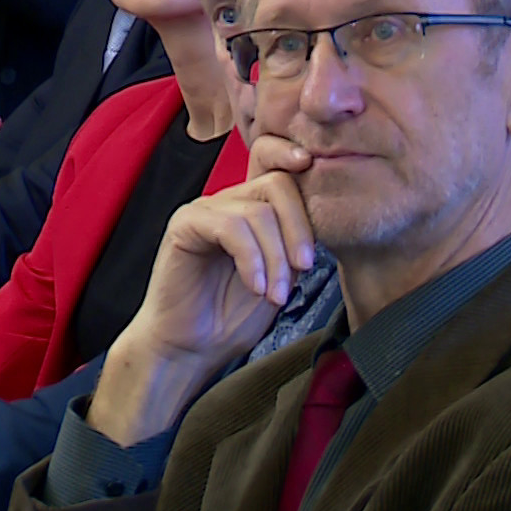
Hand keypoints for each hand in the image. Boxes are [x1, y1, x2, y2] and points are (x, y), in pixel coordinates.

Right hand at [86, 142, 315, 441]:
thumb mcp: (280, 277)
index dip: (296, 161)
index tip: (319, 170)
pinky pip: (231, 228)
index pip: (277, 167)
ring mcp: (204, 211)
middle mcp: (227, 202)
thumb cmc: (231, 317)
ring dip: (276, 257)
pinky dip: (252, 259)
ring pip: (258, 211)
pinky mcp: (185, 225)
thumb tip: (325, 227)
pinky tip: (255, 287)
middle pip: (277, 184)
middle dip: (300, 228)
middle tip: (305, 269)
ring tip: (275, 294)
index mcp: (250, 208)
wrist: (191, 348)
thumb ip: (295, 247)